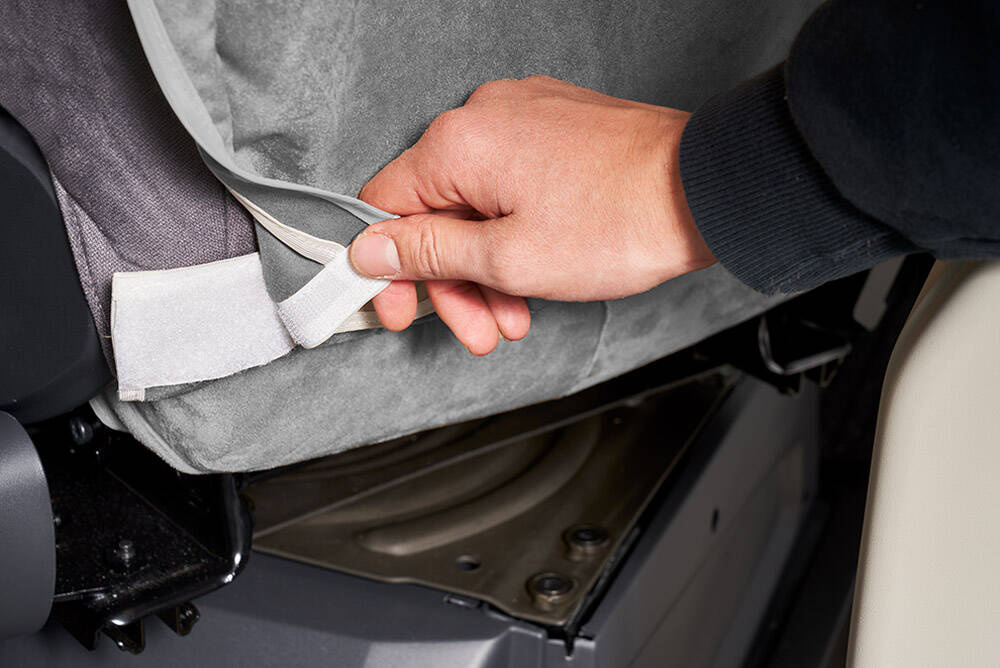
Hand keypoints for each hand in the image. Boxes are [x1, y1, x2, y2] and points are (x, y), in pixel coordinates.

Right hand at [350, 75, 713, 354]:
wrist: (705, 190)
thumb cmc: (622, 220)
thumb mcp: (508, 259)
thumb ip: (429, 254)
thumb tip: (373, 251)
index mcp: (459, 143)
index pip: (383, 207)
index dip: (387, 270)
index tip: (398, 307)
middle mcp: (485, 118)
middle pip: (434, 211)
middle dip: (453, 282)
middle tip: (477, 328)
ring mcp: (524, 118)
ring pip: (476, 204)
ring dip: (488, 268)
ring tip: (515, 314)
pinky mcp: (556, 128)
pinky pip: (511, 186)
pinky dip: (514, 234)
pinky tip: (535, 275)